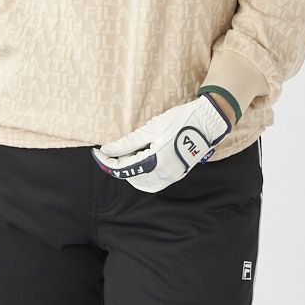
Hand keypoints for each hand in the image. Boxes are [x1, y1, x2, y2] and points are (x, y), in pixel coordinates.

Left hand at [91, 94, 232, 192]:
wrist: (207, 123)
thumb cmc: (179, 121)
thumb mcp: (150, 129)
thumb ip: (127, 143)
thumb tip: (107, 150)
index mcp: (155, 162)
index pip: (123, 168)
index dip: (107, 161)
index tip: (97, 153)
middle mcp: (163, 174)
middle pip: (131, 177)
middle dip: (119, 165)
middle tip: (114, 150)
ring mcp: (171, 177)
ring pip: (141, 183)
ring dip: (130, 172)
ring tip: (129, 154)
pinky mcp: (176, 176)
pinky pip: (153, 183)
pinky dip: (142, 176)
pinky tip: (141, 163)